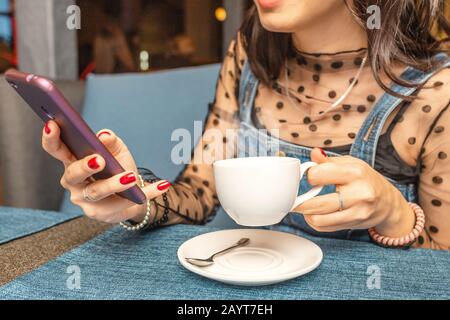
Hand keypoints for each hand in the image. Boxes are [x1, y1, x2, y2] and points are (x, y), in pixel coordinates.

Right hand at [42, 121, 170, 223]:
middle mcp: (74, 183)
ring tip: (131, 176)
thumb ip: (110, 142)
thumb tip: (104, 136)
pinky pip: (124, 204)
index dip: (51, 139)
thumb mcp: (117, 151)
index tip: (52, 125)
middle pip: (73, 175)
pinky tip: (162, 185)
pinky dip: (147, 193)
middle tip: (100, 159)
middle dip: (85, 166)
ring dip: (115, 183)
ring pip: (97, 192)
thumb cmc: (117, 167)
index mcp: (72, 161)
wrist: (131, 195)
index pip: (56, 149)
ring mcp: (86, 201)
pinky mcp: (102, 214)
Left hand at [293, 148, 414, 237]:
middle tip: (294, 197)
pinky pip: (324, 227)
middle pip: (316, 203)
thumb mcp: (351, 164)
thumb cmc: (366, 180)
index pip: (318, 175)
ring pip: (318, 219)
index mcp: (354, 173)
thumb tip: (313, 153)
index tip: (310, 176)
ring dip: (306, 213)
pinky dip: (314, 221)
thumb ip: (328, 161)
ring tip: (304, 206)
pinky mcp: (352, 225)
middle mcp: (358, 194)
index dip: (309, 175)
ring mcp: (356, 212)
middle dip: (299, 201)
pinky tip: (315, 213)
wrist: (388, 203)